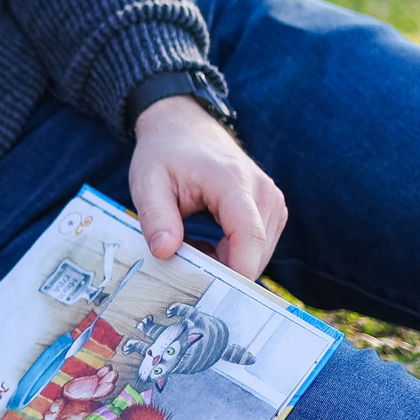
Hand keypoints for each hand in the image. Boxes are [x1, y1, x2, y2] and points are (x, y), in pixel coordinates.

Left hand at [129, 94, 287, 279]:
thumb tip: (165, 253)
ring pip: (260, 253)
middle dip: (224, 271)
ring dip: (227, 262)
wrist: (183, 126)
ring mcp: (272, 199)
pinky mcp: (271, 208)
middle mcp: (262, 190)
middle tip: (186, 267)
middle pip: (257, 252)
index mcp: (232, 182)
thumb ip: (156, 218)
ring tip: (193, 246)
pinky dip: (233, 254)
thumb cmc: (164, 153)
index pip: (249, 237)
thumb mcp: (147, 183)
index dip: (234, 273)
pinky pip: (259, 246)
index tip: (208, 293)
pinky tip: (207, 244)